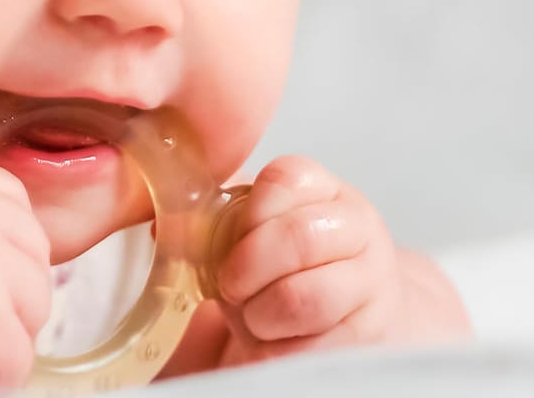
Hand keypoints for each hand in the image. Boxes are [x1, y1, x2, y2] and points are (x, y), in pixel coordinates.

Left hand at [211, 156, 402, 363]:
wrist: (350, 316)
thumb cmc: (288, 269)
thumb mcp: (255, 233)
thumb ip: (213, 216)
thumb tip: (161, 225)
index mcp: (323, 190)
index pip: (282, 181)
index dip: (245, 217)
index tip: (226, 242)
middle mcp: (357, 229)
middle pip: (297, 239)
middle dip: (247, 270)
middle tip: (231, 287)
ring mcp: (371, 283)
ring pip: (304, 298)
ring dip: (261, 315)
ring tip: (253, 318)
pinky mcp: (369, 337)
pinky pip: (309, 350)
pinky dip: (275, 351)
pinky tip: (272, 342)